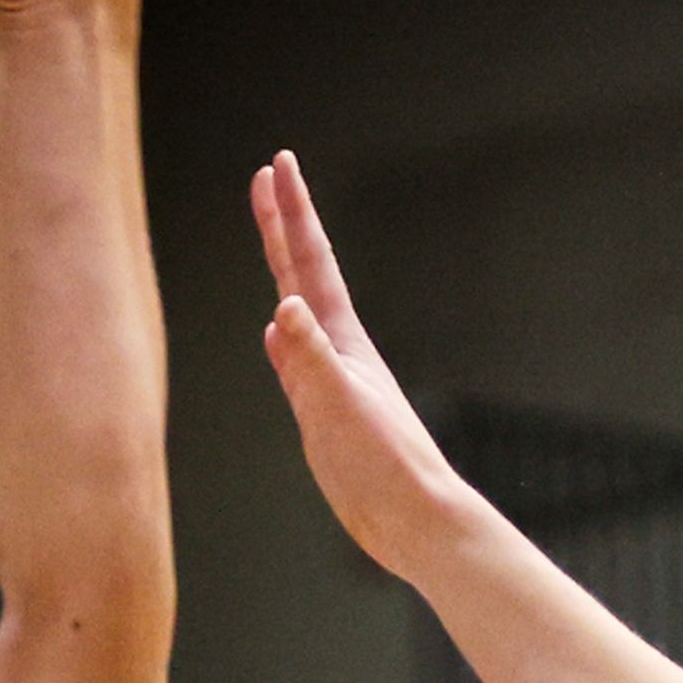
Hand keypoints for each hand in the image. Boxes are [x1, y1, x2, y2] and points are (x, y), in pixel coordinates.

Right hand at [253, 152, 467, 571]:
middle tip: (267, 175)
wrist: (414, 519)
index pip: (310, 262)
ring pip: (298, 310)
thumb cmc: (384, 468)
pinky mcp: (327, 411)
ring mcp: (333, 379)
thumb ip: (309, 361)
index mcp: (343, 342)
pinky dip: (282, 338)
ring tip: (272, 243)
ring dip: (283, 271)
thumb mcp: (338, 408)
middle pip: (303, 273)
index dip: (292, 212)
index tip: (277, 163)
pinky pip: (295, 359)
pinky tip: (275, 334)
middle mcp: (338, 351)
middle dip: (284, 223)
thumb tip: (282, 308)